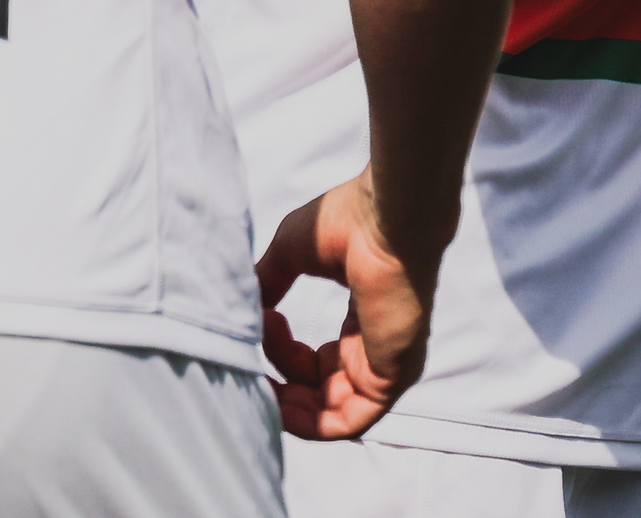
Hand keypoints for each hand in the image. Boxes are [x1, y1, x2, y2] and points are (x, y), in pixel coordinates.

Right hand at [255, 169, 443, 439]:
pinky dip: (312, 422)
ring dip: (290, 408)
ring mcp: (388, 361)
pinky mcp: (393, 376)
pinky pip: (350, 420)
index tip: (260, 322)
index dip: (282, 352)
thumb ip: (269, 283)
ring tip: (261, 385)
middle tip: (252, 367)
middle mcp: (377, 342)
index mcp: (363, 313)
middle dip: (281, 385)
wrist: (384, 218)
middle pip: (323, 389)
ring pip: (333, 411)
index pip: (319, 358)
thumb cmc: (346, 221)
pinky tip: (281, 403)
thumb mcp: (290, 252)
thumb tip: (247, 311)